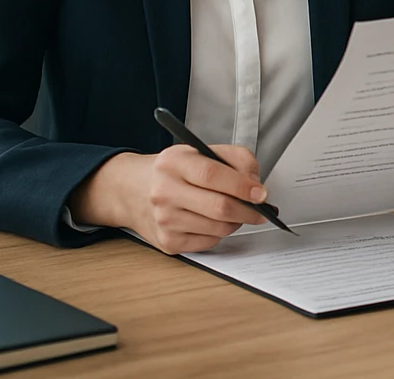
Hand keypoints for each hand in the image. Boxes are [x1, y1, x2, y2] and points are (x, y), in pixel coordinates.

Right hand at [67, 144, 265, 253]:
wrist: (132, 190)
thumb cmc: (172, 171)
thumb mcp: (199, 151)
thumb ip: (234, 159)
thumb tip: (256, 183)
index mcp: (173, 162)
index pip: (212, 174)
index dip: (242, 185)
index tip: (261, 193)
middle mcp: (164, 191)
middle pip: (219, 207)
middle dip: (248, 210)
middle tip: (260, 209)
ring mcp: (164, 220)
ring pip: (218, 228)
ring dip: (235, 221)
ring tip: (233, 210)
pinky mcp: (167, 242)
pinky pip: (209, 242)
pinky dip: (219, 233)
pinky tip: (210, 221)